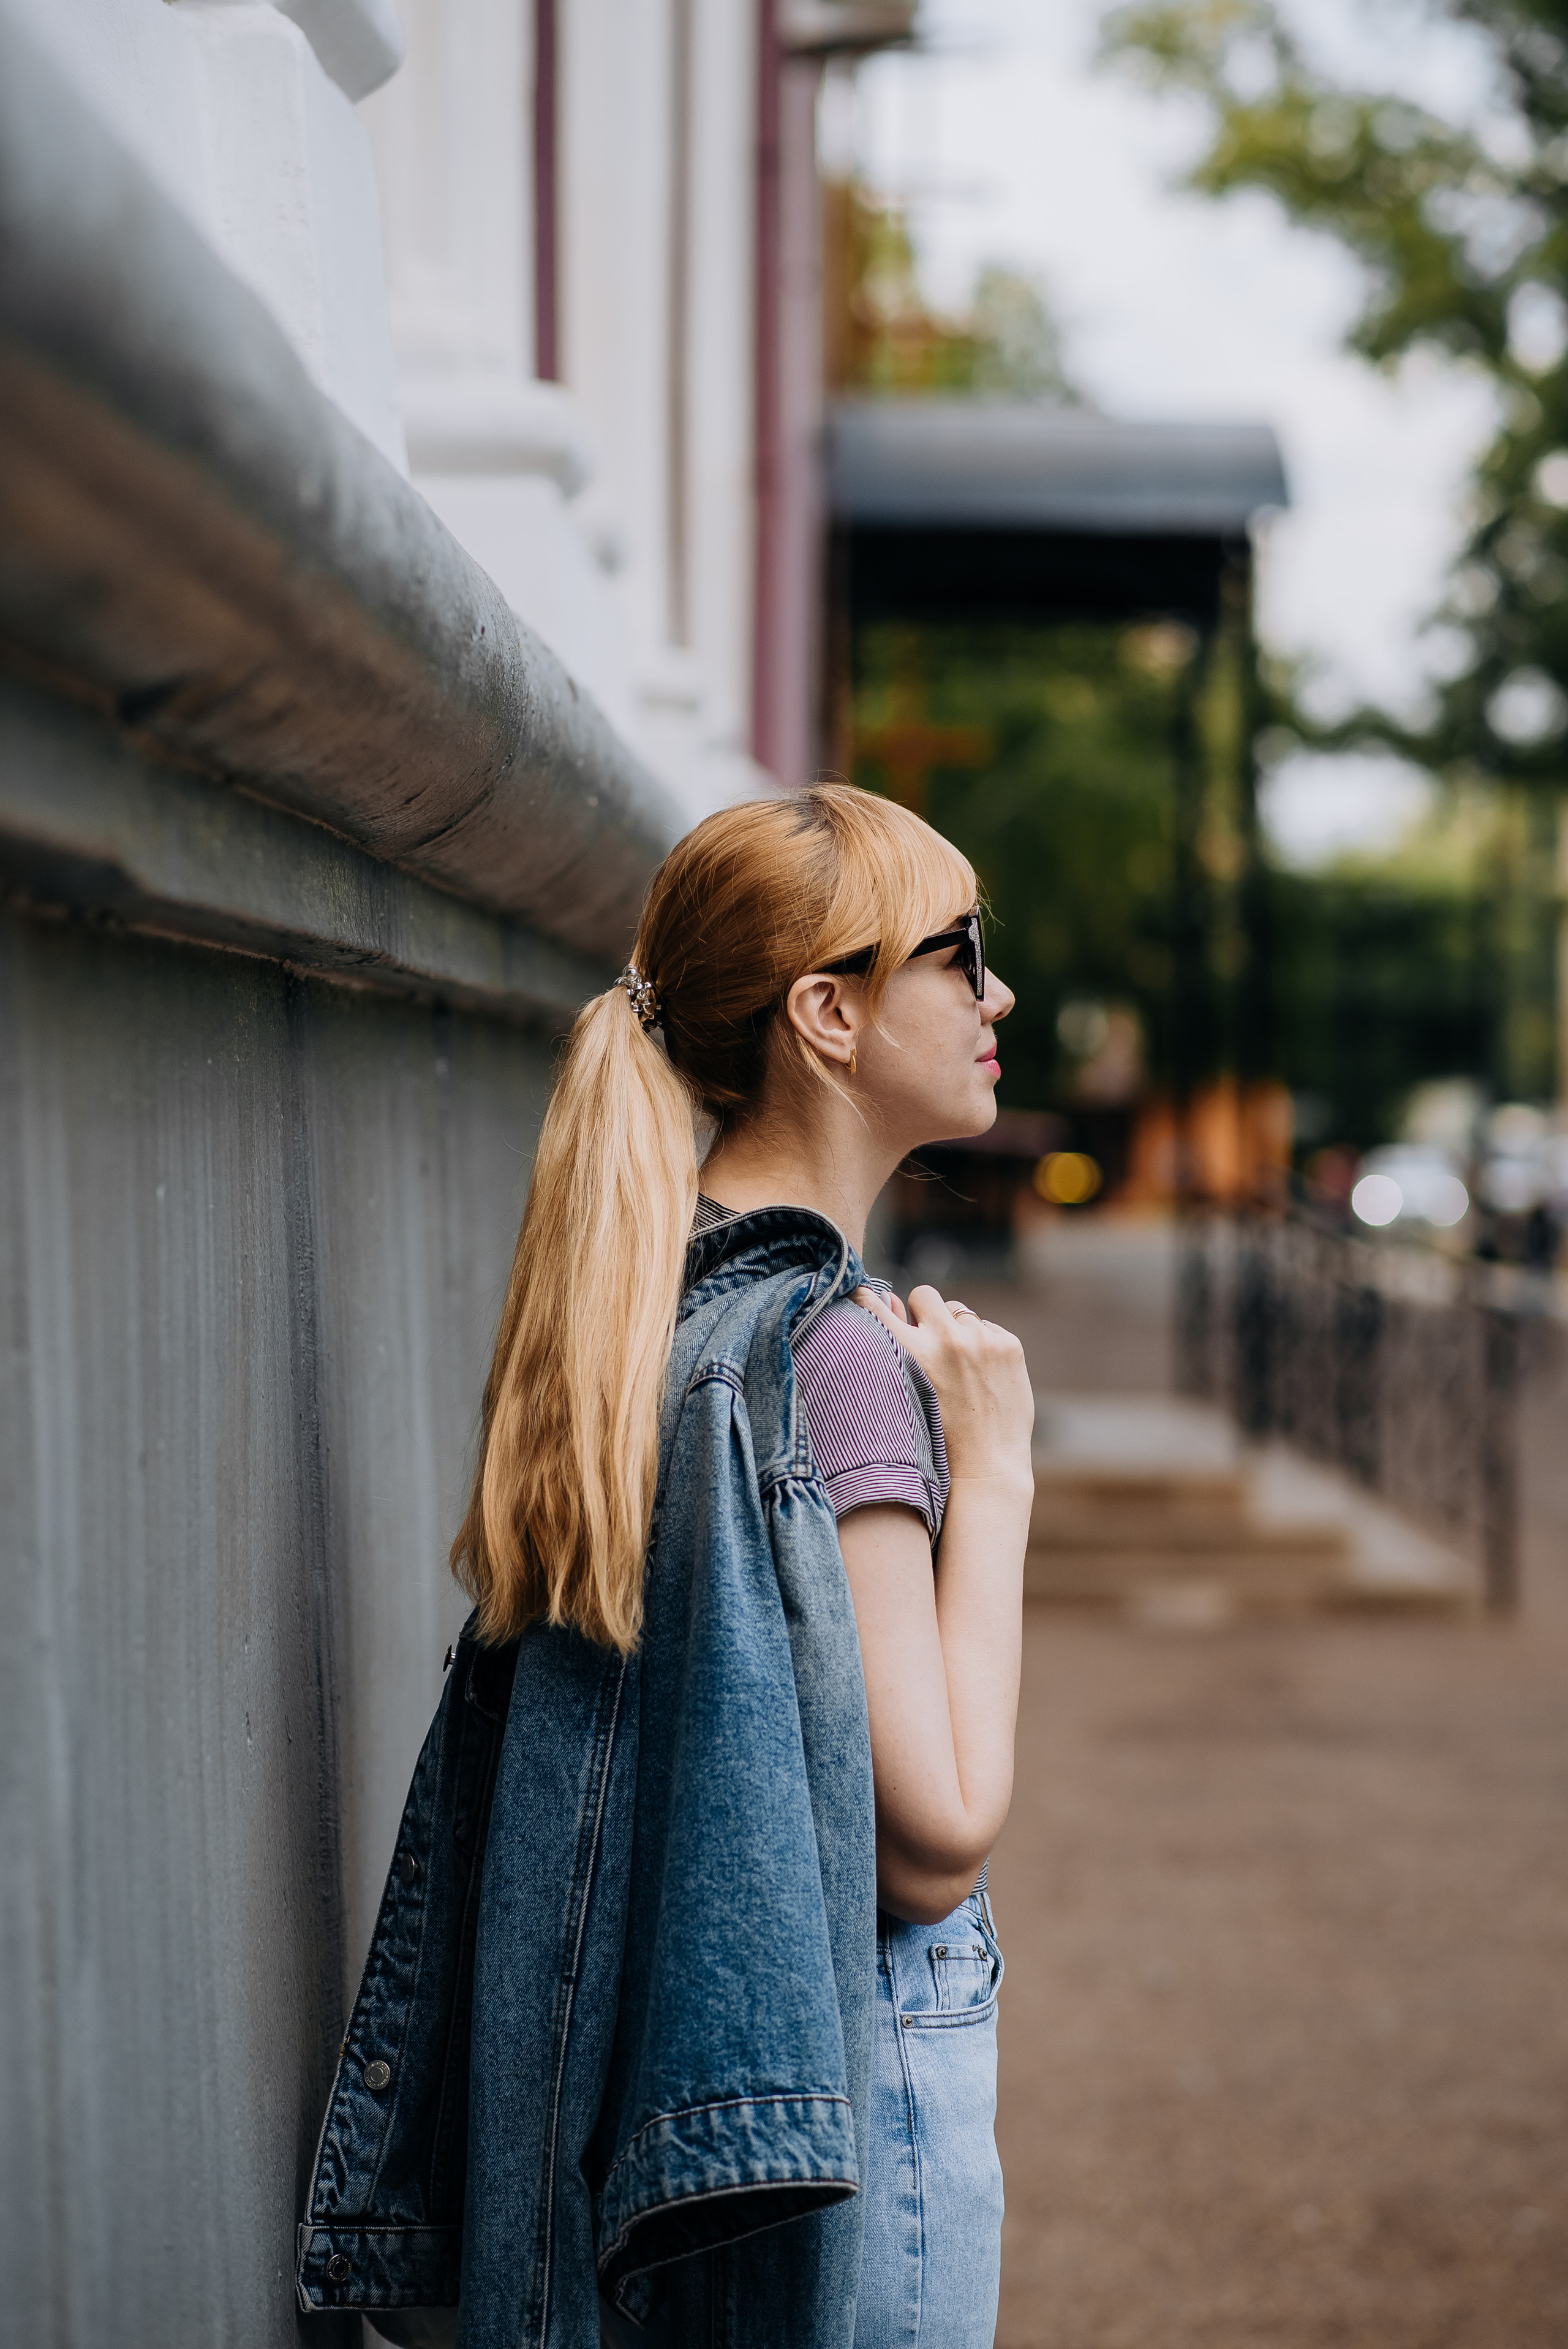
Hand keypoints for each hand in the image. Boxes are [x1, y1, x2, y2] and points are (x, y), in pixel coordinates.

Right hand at [852, 1284, 1034, 1492]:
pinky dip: (983, 1346)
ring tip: (958, 1371)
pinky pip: (986, 1328)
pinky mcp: (1008, 1345)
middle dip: (924, 1314)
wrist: (985, 1467)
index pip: (873, 1303)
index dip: (865, 1296)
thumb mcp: (902, 1391)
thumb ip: (894, 1346)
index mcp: (909, 1352)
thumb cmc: (935, 1436)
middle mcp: (945, 1339)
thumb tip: (888, 1298)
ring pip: (958, 1311)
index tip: (864, 1297)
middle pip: (923, 1295)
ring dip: (955, 1331)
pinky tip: (981, 1378)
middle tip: (928, 1345)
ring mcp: (981, 1340)